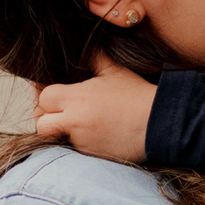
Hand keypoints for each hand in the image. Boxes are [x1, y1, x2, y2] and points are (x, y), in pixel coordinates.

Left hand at [35, 52, 154, 161]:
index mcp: (78, 97)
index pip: (44, 96)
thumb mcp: (116, 71)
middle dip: (48, 116)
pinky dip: (77, 142)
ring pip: (55, 138)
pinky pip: (73, 149)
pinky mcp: (92, 156)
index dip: (45, 93)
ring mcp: (83, 141)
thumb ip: (94, 58)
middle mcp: (75, 121)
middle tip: (60, 111)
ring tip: (75, 124)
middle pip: (42, 122)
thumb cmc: (139, 97)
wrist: (162, 125)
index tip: (53, 92)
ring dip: (59, 131)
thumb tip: (82, 48)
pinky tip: (90, 133)